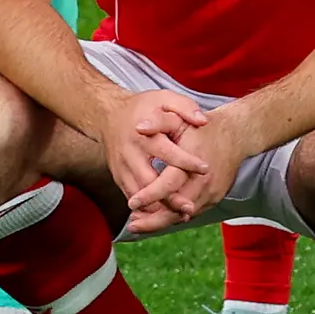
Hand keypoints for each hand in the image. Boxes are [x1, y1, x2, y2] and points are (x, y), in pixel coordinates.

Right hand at [97, 87, 218, 233]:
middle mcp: (129, 154)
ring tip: (180, 215)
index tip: (206, 169)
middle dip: (169, 196)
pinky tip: (164, 215)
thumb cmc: (143, 106)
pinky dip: (146, 208)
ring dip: (158, 207)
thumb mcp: (165, 98)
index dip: (186, 161)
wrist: (108, 114)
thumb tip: (203, 120)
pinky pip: (131, 196)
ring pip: (138, 195)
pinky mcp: (117, 176)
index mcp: (143, 134)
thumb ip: (185, 107)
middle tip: (191, 206)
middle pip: (149, 181)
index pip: (166, 152)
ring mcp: (120, 168)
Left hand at [134, 99, 267, 236]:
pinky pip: (193, 212)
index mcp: (193, 162)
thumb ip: (159, 122)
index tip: (131, 203)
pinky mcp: (215, 197)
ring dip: (162, 222)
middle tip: (132, 225)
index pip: (169, 184)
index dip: (149, 196)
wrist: (236, 135)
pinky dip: (175, 217)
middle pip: (176, 208)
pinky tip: (158, 219)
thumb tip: (139, 127)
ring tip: (140, 226)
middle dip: (153, 219)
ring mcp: (212, 191)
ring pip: (184, 214)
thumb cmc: (203, 129)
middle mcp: (204, 180)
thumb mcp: (180, 120)